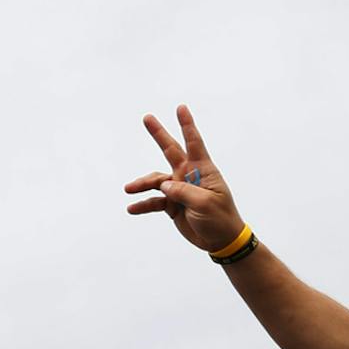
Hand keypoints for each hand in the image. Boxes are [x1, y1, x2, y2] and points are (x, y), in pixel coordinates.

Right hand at [123, 105, 245, 252]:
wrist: (220, 241)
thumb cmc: (220, 218)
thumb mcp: (205, 204)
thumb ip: (184, 191)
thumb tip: (164, 185)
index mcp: (203, 170)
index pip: (194, 143)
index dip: (187, 125)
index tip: (181, 108)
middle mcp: (189, 175)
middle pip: (171, 151)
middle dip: (159, 134)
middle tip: (147, 118)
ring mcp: (179, 189)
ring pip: (156, 180)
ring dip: (142, 184)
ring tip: (129, 189)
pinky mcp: (172, 204)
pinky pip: (154, 202)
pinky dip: (143, 205)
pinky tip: (132, 209)